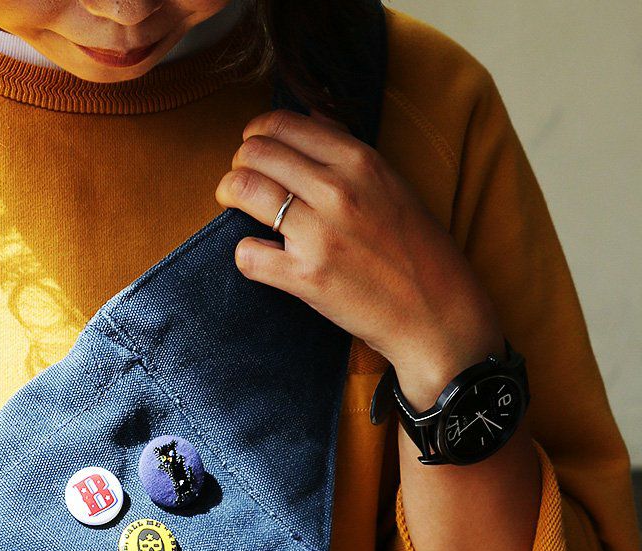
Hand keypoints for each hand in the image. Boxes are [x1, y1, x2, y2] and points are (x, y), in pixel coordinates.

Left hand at [214, 108, 505, 409]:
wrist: (437, 314)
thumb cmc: (418, 251)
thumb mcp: (392, 185)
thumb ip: (348, 153)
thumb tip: (309, 120)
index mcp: (360, 161)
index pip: (281, 123)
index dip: (257, 136)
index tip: (256, 152)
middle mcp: (338, 190)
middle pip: (254, 153)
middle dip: (238, 165)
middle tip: (243, 184)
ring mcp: (320, 234)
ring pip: (241, 189)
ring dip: (230, 196)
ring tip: (238, 209)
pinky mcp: (306, 277)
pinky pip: (247, 253)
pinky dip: (246, 254)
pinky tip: (261, 257)